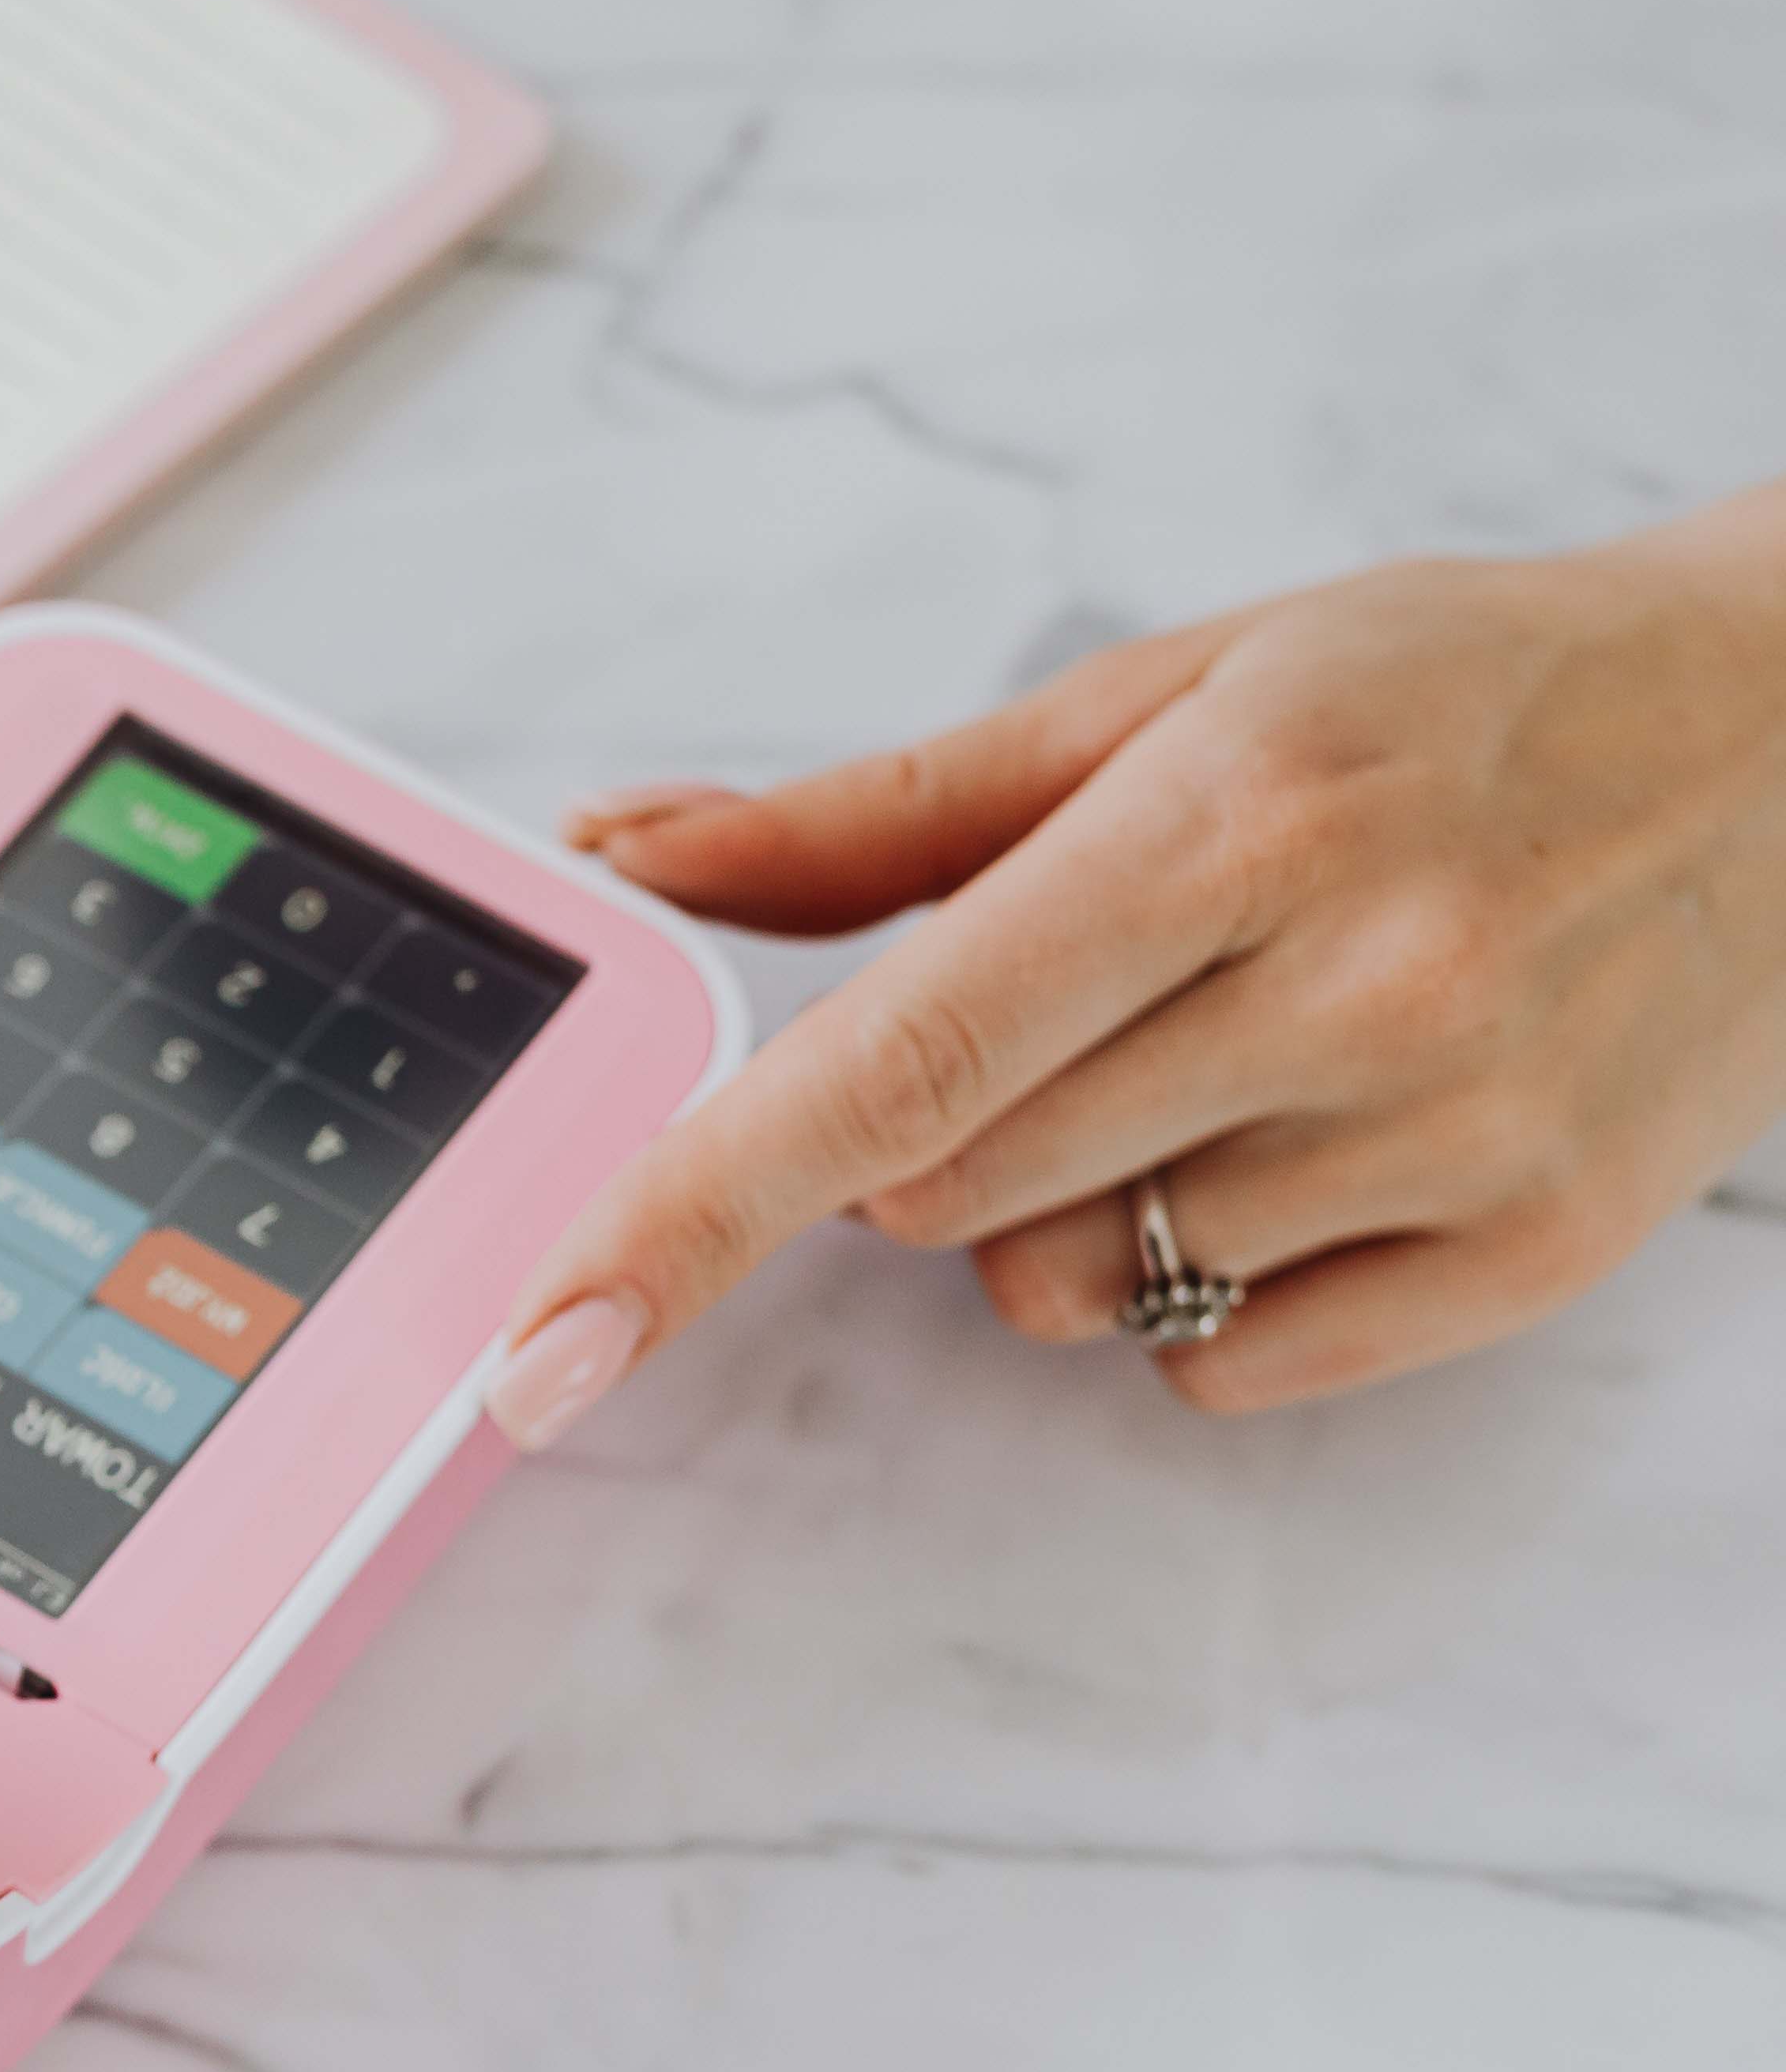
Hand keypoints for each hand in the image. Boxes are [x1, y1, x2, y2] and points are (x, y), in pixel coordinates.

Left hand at [486, 479, 1785, 1434]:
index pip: (884, 1067)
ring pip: (1067, 1290)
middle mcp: (1356, 981)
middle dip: (928, 1138)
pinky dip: (1210, 1288)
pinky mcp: (1533, 1253)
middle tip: (1080, 1007)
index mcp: (1234, 819)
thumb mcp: (1156, 698)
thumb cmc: (1441, 704)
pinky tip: (1317, 1140)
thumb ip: (861, 822)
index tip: (538, 1344)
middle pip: (940, 1196)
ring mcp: (1459, 1132)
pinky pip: (1217, 1372)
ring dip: (1072, 1207)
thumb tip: (613, 864)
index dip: (682, 1212)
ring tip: (1231, 1053)